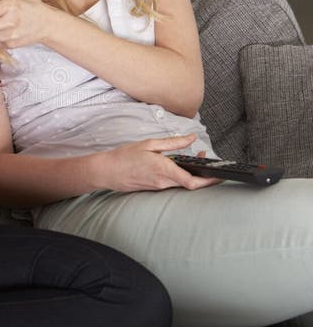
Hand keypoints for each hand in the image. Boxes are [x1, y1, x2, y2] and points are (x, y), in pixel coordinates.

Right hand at [93, 134, 220, 192]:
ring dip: (191, 173)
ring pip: (182, 184)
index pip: (191, 181)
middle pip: (191, 183)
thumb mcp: (150, 144)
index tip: (218, 175)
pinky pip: (173, 184)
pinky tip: (179, 165)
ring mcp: (159, 187)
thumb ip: (173, 143)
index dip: (208, 180)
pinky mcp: (155, 188)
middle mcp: (163, 182)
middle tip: (205, 158)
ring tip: (194, 158)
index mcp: (163, 169)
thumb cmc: (125, 156)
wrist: (108, 171)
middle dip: (203, 173)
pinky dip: (181, 176)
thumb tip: (192, 138)